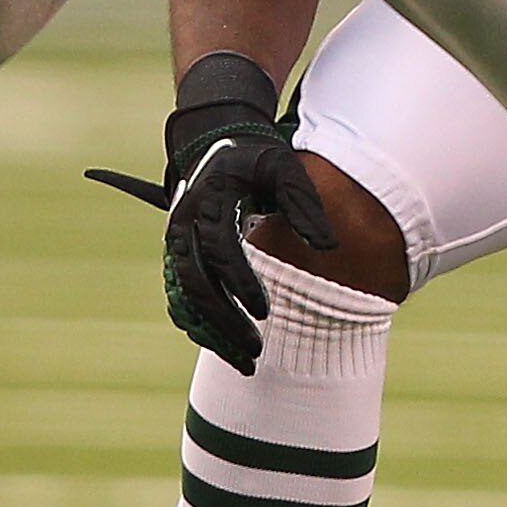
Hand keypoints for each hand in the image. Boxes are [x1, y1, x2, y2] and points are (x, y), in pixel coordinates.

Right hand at [87, 53, 334, 375]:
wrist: (218, 143)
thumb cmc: (257, 159)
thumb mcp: (283, 167)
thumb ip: (305, 203)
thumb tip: (330, 247)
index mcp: (208, 201)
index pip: (220, 249)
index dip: (240, 282)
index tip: (265, 312)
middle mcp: (184, 224)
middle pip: (195, 281)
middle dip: (223, 319)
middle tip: (256, 350)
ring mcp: (176, 242)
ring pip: (185, 295)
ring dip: (211, 330)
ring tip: (246, 363)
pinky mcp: (179, 257)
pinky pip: (182, 297)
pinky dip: (201, 324)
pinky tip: (225, 348)